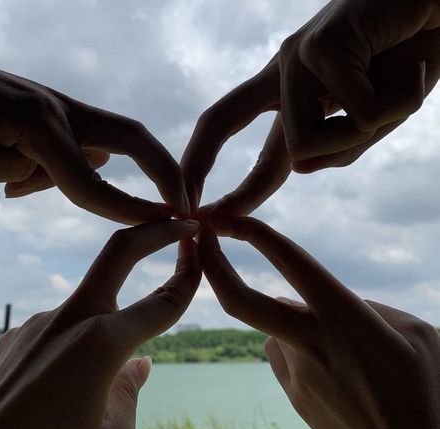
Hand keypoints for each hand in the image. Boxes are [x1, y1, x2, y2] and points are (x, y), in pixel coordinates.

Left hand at [0, 57, 189, 223]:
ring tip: (121, 204)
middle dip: (165, 171)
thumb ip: (35, 169)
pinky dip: (78, 166)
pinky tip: (35, 181)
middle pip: (132, 137)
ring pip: (107, 139)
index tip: (165, 228)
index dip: (130, 210)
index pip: (93, 180)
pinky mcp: (39, 109)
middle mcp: (53, 107)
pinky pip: (78, 139)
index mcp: (37, 121)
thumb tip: (93, 167)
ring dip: (127, 170)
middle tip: (185, 203)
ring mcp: (49, 104)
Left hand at [0, 219, 200, 428]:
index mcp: (100, 346)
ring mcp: (37, 323)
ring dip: (113, 315)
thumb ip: (130, 394)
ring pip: (91, 302)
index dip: (188, 278)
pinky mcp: (16, 336)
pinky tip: (67, 380)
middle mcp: (68, 321)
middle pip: (119, 252)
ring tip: (103, 374)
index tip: (200, 257)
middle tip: (181, 221)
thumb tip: (141, 364)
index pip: (161, 302)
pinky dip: (80, 341)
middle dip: (156, 231)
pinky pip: (62, 328)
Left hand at [181, 0, 439, 211]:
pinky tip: (413, 69)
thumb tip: (299, 168)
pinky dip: (392, 106)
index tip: (203, 212)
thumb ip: (336, 147)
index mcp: (289, 92)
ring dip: (360, 137)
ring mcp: (297, 56)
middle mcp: (282, 73)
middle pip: (220, 120)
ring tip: (402, 90)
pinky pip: (352, 113)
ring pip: (302, 143)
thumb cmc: (410, 59)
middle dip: (196, 164)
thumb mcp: (371, 119)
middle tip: (187, 210)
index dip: (219, 175)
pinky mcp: (322, 44)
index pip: (238, 135)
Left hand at [199, 218, 439, 428]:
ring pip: (274, 325)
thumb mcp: (414, 334)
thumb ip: (364, 306)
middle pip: (240, 301)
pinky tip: (331, 365)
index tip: (230, 217)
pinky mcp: (293, 393)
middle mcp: (311, 342)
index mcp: (345, 318)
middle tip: (199, 241)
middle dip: (212, 265)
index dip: (255, 234)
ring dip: (291, 318)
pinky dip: (297, 343)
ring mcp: (296, 372)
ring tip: (341, 346)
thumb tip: (313, 297)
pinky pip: (283, 352)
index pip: (290, 262)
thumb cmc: (425, 391)